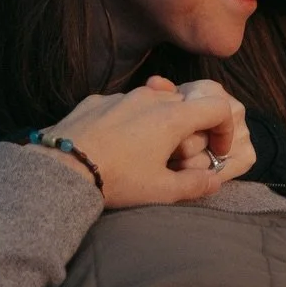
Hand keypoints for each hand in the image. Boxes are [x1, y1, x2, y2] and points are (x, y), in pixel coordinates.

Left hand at [47, 76, 253, 207]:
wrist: (61, 168)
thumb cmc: (117, 180)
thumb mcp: (161, 191)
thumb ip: (195, 185)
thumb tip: (215, 180)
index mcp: (173, 117)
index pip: (217, 108)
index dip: (224, 130)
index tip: (216, 152)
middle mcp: (150, 98)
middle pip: (185, 104)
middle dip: (189, 129)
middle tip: (177, 158)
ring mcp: (121, 95)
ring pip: (152, 102)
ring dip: (157, 123)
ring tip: (141, 153)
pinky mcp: (95, 100)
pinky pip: (121, 105)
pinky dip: (127, 121)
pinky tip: (113, 145)